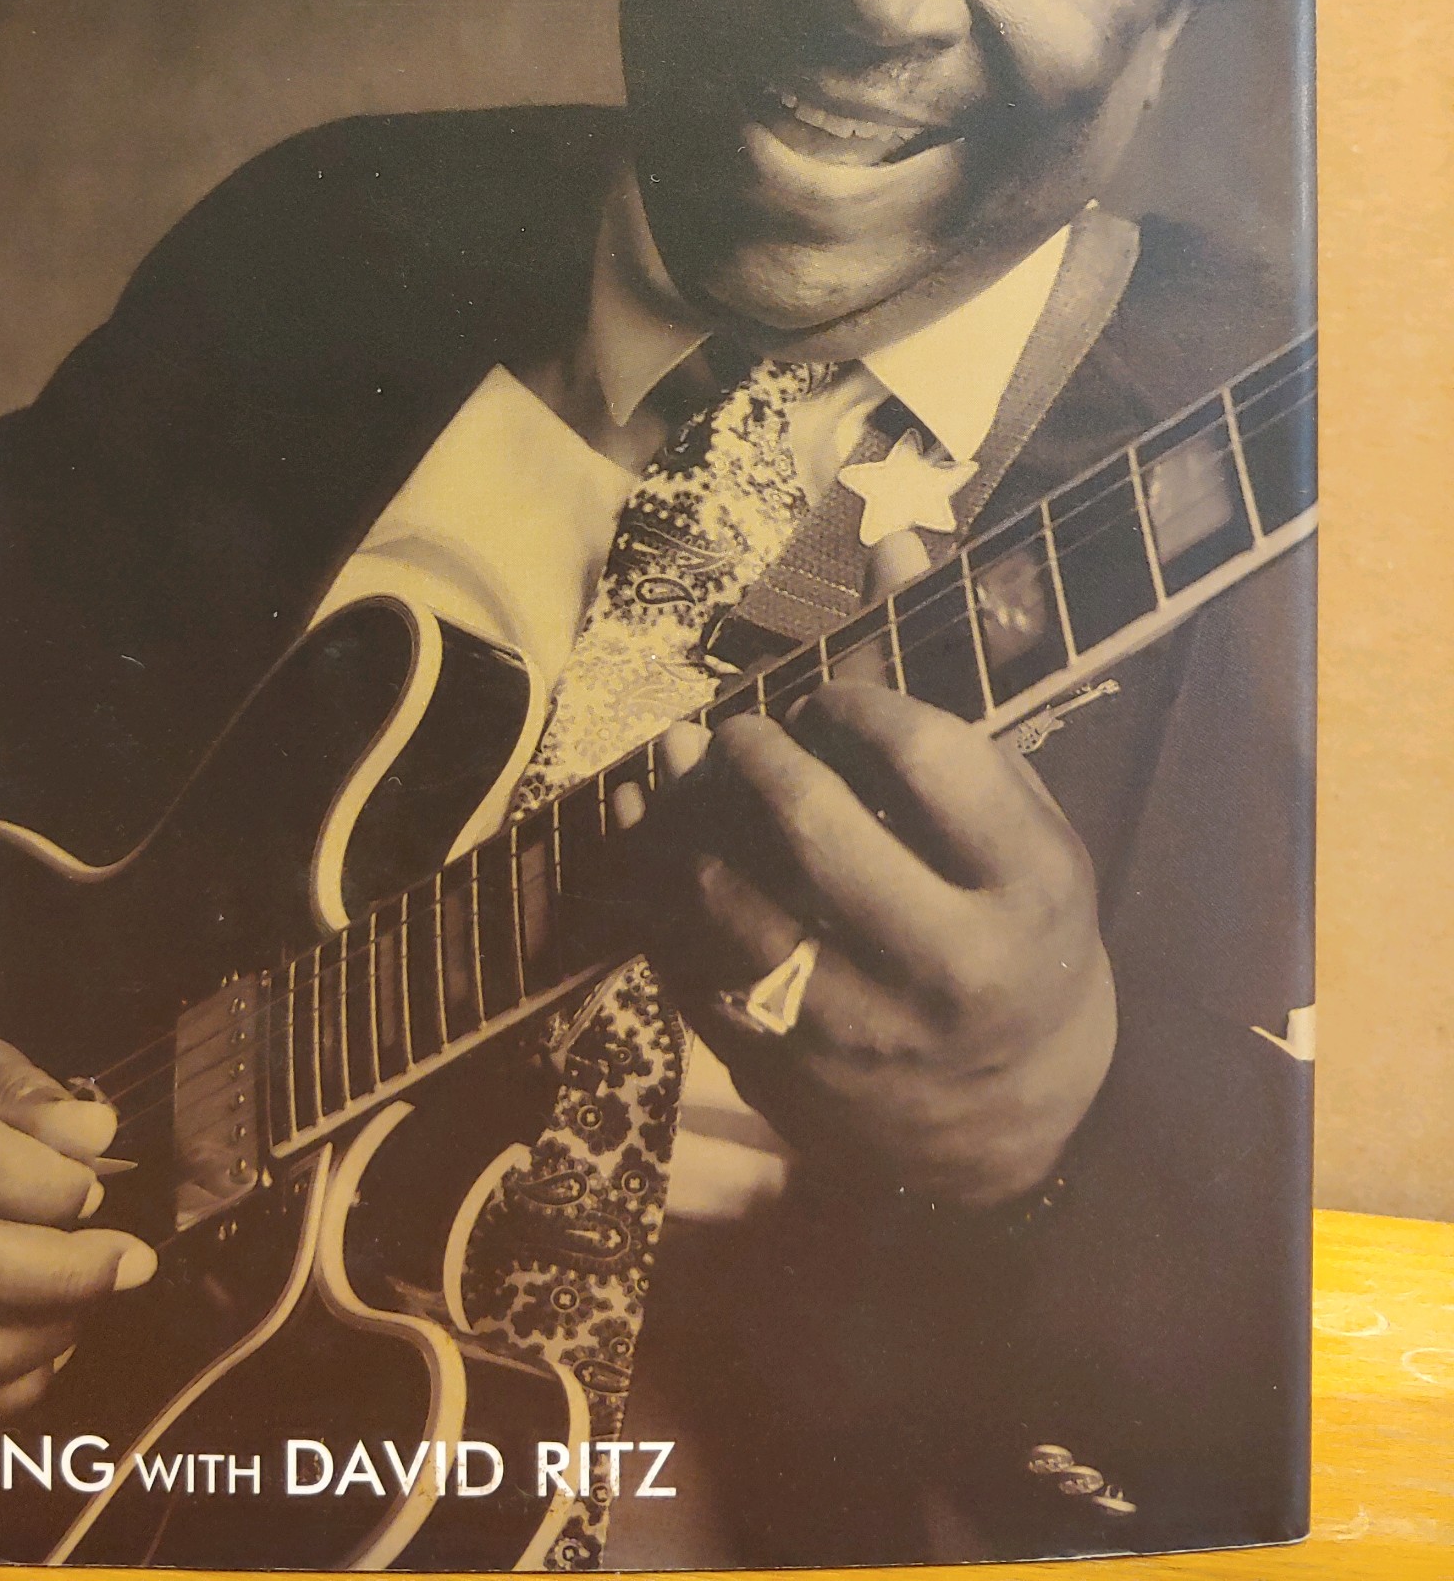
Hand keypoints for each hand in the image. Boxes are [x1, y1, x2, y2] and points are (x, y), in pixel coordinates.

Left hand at [642, 686, 1116, 1209]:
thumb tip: (891, 545)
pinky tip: (655, 827)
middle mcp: (943, 967)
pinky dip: (649, 874)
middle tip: (746, 734)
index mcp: (1026, 893)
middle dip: (753, 748)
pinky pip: (675, 949)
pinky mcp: (773, 1064)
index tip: (831, 703)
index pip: (924, 754)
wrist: (1006, 1131)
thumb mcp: (1018, 828)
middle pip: (807, 820)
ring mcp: (849, 1029)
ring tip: (694, 770)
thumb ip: (946, 695)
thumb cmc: (1015, 940)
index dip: (856, 703)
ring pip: (721, 888)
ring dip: (686, 807)